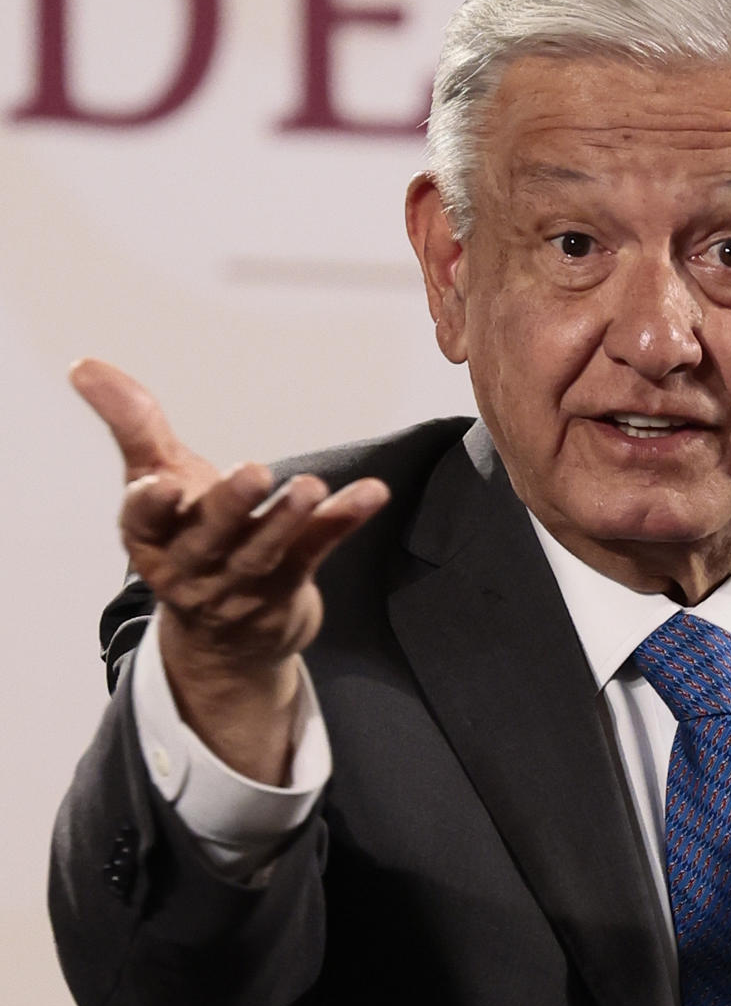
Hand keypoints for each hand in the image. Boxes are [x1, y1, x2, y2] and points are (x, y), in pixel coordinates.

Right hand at [71, 358, 387, 782]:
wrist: (226, 641)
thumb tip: (83, 364)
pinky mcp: (288, 588)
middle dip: (230, 507)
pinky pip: (317, 551)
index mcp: (152, 538)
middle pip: (211, 538)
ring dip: (287, 519)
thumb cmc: (188, 538)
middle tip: (254, 472)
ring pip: (264, 552)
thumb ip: (132, 423)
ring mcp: (243, 584)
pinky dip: (343, 521)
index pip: (142, 522)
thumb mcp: (155, 479)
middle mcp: (193, 566)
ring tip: (309, 487)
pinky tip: (372, 493)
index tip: (160, 484)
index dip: (150, 506)